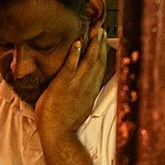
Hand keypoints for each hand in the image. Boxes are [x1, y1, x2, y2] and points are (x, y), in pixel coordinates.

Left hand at [35, 23, 107, 140]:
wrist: (59, 134)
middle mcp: (87, 86)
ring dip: (93, 45)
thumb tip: (82, 91)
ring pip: (89, 61)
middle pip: (98, 62)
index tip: (105, 42)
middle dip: (101, 45)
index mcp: (91, 91)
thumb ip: (83, 96)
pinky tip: (78, 43)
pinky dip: (75, 54)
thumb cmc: (65, 124)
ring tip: (96, 32)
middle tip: (103, 30)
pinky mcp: (63, 85)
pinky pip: (71, 66)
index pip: (100, 69)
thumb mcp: (80, 108)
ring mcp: (76, 85)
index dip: (103, 54)